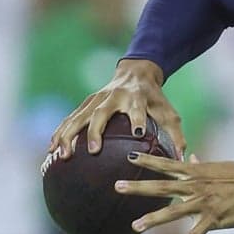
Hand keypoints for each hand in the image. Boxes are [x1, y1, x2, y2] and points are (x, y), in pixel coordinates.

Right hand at [49, 58, 185, 157]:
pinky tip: (51, 151)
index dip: (137, 117)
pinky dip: (60, 133)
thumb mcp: (168, 112)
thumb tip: (182, 161)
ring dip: (69, 134)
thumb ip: (175, 134)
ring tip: (62, 155)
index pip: (137, 107)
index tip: (138, 132)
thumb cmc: (154, 98)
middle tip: (93, 151)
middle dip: (95, 130)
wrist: (136, 72)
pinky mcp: (86, 103)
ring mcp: (96, 98)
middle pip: (101, 112)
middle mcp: (114, 96)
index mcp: (136, 96)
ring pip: (79, 115)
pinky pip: (70, 118)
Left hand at [114, 153, 233, 233]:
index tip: (129, 156)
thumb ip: (201, 166)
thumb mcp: (219, 167)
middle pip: (162, 186)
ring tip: (135, 226)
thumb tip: (190, 158)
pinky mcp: (213, 218)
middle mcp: (195, 186)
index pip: (167, 164)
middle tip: (117, 186)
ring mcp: (203, 202)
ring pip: (174, 212)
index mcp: (196, 173)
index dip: (148, 160)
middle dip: (138, 187)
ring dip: (153, 219)